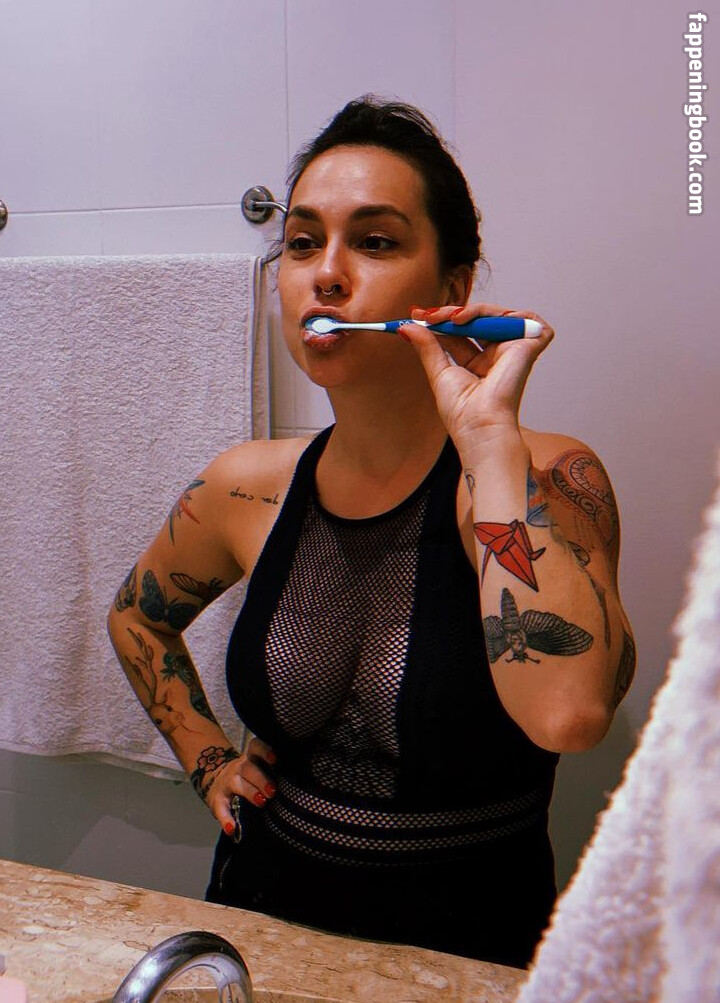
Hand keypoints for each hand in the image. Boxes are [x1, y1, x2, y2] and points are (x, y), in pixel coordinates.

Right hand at [203, 736, 276, 834]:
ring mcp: (227, 782)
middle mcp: (239, 768)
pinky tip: (231, 828)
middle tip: (273, 791)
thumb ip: (273, 771)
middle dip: (261, 779)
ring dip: (249, 792)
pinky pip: (220, 809)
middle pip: (248, 768)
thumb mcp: (257, 767)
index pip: (256, 748)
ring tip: (261, 802)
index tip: (275, 759)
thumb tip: (300, 779)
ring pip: (237, 783)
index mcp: (251, 758)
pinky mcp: (217, 800)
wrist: (217, 781)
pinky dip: (225, 819)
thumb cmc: (248, 776)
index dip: (265, 751)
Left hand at [401, 303, 553, 453]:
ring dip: (473, 310)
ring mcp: (514, 351)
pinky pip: (527, 318)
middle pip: (478, 320)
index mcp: (479, 363)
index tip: (417, 315)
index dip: (442, 320)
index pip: (461, 331)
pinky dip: (505, 313)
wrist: (479, 425)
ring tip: (452, 318)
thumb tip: (406, 327)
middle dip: (452, 312)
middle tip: (428, 315)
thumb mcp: (439, 372)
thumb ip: (427, 347)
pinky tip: (480, 321)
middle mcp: (497, 355)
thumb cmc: (462, 411)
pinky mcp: (529, 348)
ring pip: (497, 315)